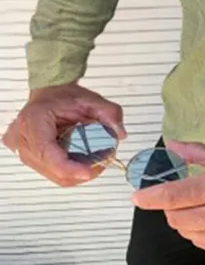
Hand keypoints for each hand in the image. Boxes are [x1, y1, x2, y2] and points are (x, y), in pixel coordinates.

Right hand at [2, 82, 126, 186]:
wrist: (50, 93)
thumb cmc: (64, 96)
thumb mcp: (91, 99)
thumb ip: (109, 113)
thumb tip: (120, 133)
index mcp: (34, 120)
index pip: (47, 152)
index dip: (68, 167)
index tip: (87, 172)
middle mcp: (23, 137)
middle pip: (50, 168)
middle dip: (77, 171)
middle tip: (100, 163)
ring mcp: (22, 149)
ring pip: (50, 174)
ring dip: (73, 173)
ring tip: (92, 162)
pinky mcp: (28, 156)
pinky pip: (48, 171)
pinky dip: (67, 170)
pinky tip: (80, 161)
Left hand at [132, 141, 204, 258]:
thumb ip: (196, 153)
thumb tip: (172, 145)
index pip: (173, 195)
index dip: (150, 197)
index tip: (137, 197)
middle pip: (175, 218)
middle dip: (172, 207)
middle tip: (183, 196)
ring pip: (186, 233)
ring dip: (187, 220)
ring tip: (204, 206)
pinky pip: (201, 244)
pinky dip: (201, 232)